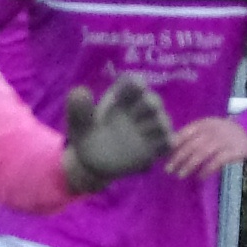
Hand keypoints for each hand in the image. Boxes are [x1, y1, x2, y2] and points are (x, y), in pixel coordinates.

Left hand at [60, 74, 174, 192]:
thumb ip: (78, 108)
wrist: (94, 164)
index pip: (135, 82)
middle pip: (153, 100)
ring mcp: (150, 128)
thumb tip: (80, 89)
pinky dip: (162, 144)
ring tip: (138, 135)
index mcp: (122, 98)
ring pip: (163, 120)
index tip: (119, 99)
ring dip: (153, 127)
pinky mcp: (157, 147)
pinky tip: (146, 152)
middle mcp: (139, 110)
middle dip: (145, 107)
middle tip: (131, 119)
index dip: (133, 86)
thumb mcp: (79, 124)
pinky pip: (169, 142)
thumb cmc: (87, 136)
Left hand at [161, 114, 246, 180]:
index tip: (163, 155)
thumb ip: (194, 134)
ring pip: (201, 153)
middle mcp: (211, 131)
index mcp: (204, 124)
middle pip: (190, 145)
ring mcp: (222, 141)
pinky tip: (200, 177)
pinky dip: (207, 170)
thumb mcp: (209, 127)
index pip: (184, 133)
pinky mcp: (231, 151)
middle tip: (168, 169)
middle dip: (177, 158)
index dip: (173, 144)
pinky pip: (216, 161)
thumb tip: (172, 146)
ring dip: (189, 165)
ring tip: (180, 175)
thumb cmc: (226, 131)